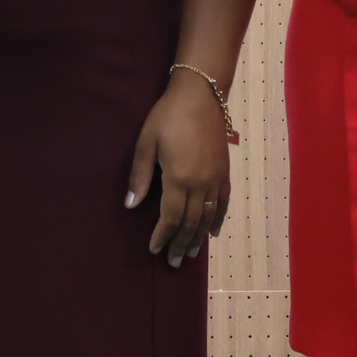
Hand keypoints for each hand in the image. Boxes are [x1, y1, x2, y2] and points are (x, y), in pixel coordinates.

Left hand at [127, 76, 230, 267]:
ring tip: (191, 252)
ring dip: (199, 237)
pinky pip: (224, 202)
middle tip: (174, 261)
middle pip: (191, 223)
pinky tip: (213, 231)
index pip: (170, 218)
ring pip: (208, 217)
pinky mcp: (225, 172)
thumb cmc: (167, 116)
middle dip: (181, 243)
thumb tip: (131, 206)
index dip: (163, 236)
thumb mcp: (146, 143)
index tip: (155, 249)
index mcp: (178, 179)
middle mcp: (201, 184)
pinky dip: (218, 219)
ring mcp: (216, 179)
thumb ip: (140, 176)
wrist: (201, 95)